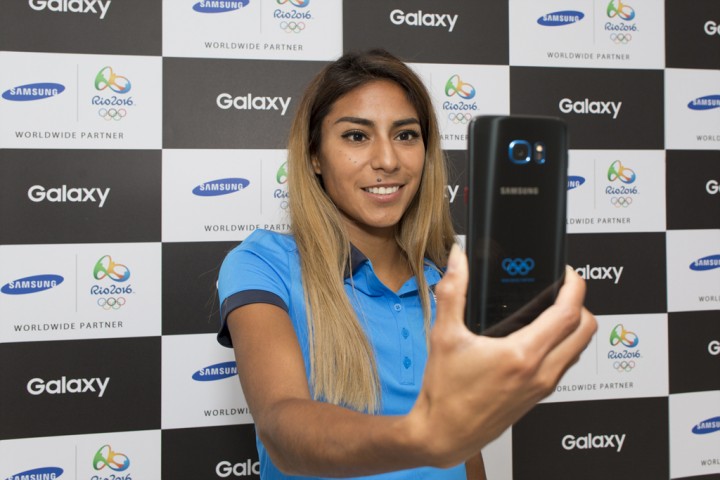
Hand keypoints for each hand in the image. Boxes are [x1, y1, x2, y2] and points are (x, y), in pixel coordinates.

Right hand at [407, 244, 596, 467]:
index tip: (567, 273)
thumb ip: (453, 291)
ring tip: (551, 310)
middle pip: (586, 330)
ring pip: (579, 349)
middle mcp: (540, 373)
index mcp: (521, 355)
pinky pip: (565, 364)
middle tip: (562, 289)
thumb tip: (459, 260)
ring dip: (575, 326)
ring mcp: (542, 387)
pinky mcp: (538, 397)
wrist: (443, 433)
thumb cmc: (445, 392)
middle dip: (580, 303)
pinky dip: (563, 345)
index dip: (574, 286)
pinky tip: (538, 338)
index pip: (569, 314)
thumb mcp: (444, 335)